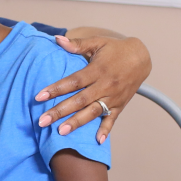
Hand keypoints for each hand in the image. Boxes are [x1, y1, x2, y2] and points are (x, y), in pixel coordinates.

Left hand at [35, 35, 151, 142]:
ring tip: (61, 132)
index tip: (39, 97)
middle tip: (42, 121)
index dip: (56, 89)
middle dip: (60, 111)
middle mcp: (105, 86)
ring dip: (77, 123)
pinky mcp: (120, 105)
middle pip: (79, 100)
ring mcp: (113, 97)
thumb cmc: (115, 49)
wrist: (141, 57)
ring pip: (92, 112)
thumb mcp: (97, 42)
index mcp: (97, 70)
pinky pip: (112, 119)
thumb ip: (77, 44)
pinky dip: (106, 130)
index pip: (73, 81)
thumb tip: (57, 39)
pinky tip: (97, 140)